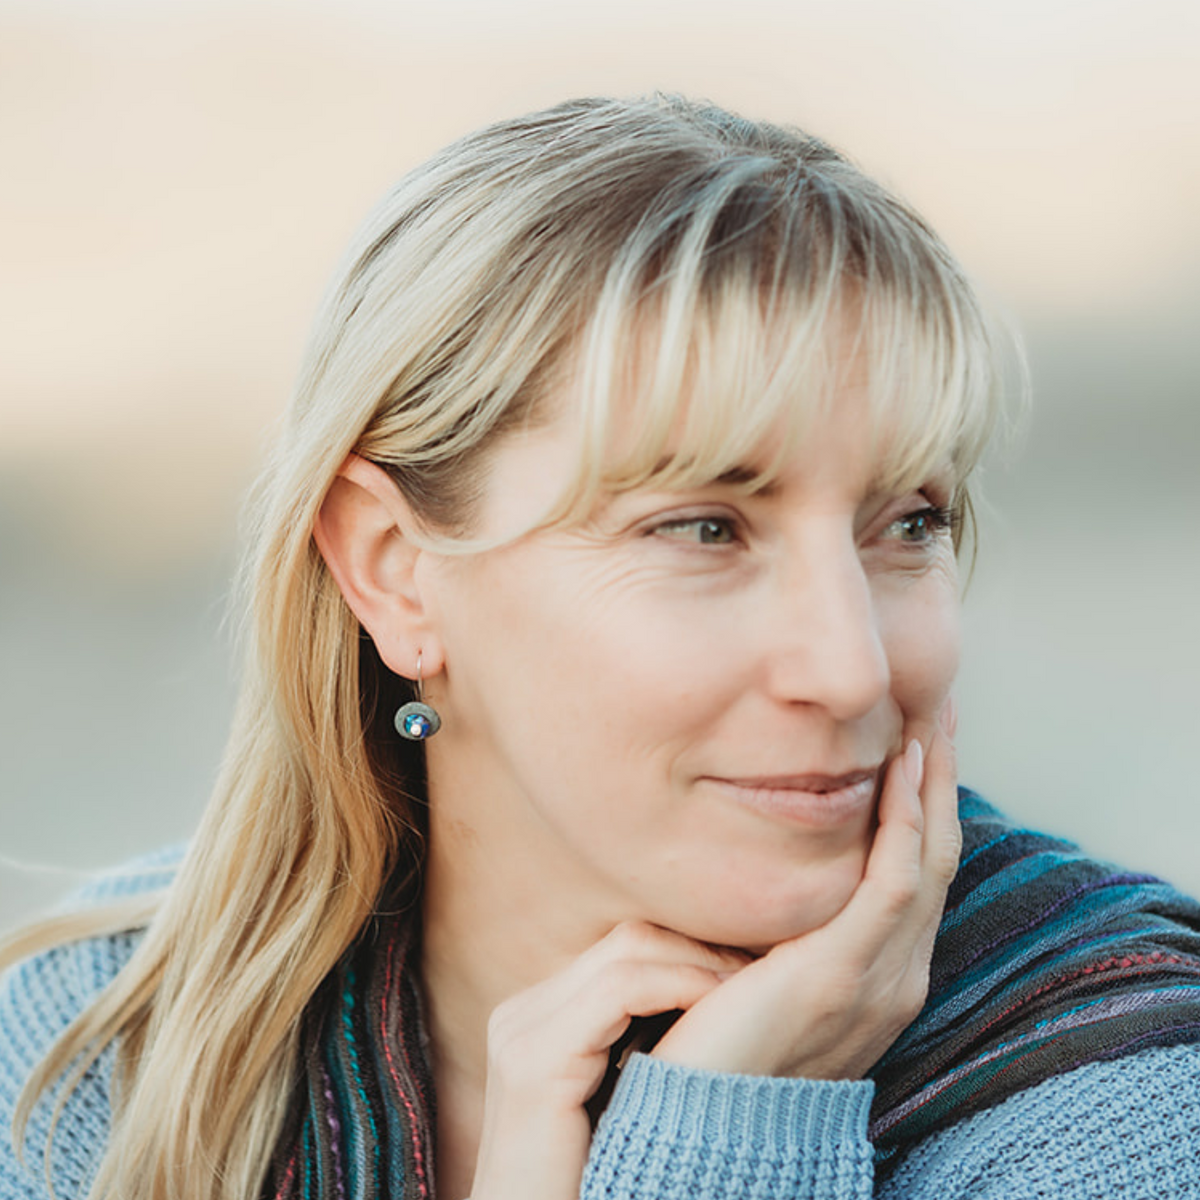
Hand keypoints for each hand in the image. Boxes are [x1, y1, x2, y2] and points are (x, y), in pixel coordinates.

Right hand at [469, 923, 749, 1199]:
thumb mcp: (617, 1110)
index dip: (693, 948)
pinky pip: (621, 990)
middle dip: (704, 944)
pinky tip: (725, 999)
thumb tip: (713, 1012)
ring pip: (628, 952)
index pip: (626, 951)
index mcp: (536, 1020)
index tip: (755, 965)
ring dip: (702, 960)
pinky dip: (681, 985)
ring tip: (756, 978)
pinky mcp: (534, 1062)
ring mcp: (520, 1033)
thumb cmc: (592, 1191)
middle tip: (768, 960)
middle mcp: (521, 1015)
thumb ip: (637, 1055)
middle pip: (628, 940)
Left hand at [652, 704, 959, 1079]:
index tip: (922, 745)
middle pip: (936, 856)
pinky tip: (901, 773)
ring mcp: (880, 976)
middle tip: (943, 713)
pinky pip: (892, 882)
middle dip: (942, 782)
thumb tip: (782, 861)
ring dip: (931, 787)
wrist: (705, 1114)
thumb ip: (794, 918)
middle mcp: (898, 974)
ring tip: (931, 722)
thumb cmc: (722, 1033)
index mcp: (882, 974)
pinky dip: (903, 824)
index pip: (918, 873)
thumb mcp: (771, 965)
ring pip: (926, 860)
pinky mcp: (842, 971)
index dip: (927, 807)